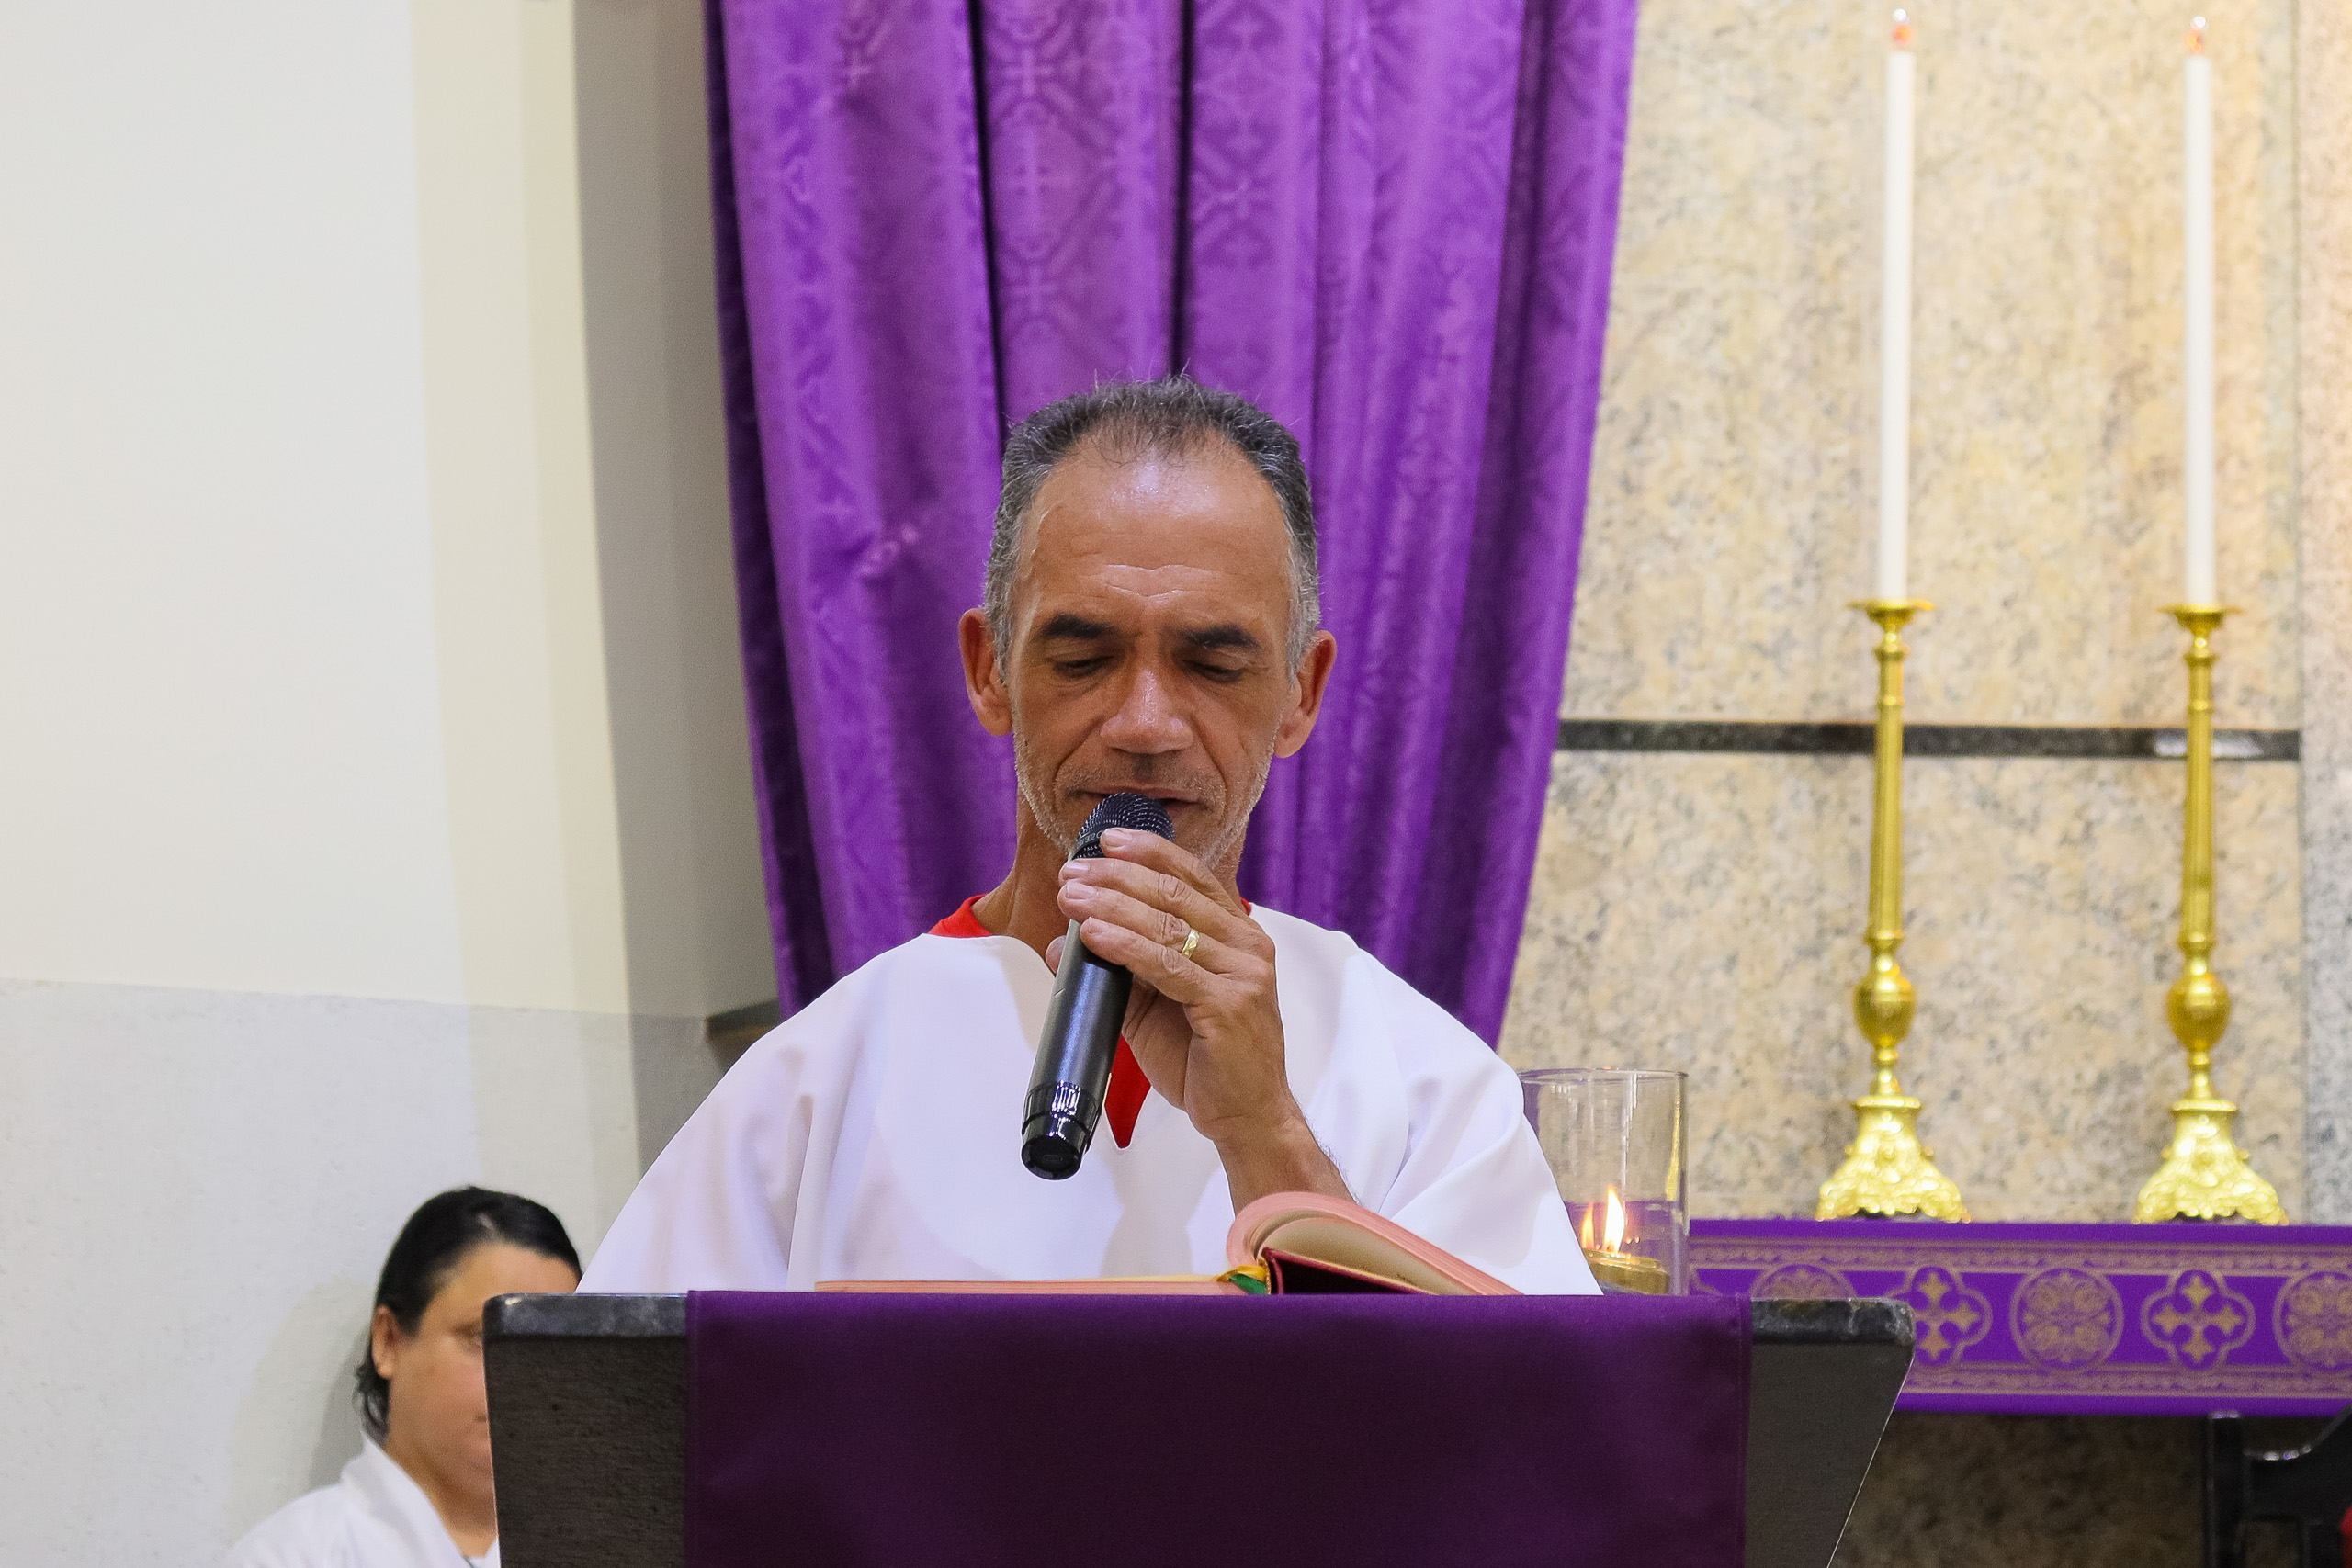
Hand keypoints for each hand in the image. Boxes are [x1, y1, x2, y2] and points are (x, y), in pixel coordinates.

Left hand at [1053, 830, 1348, 1206]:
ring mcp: (1244, 973)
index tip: (1105, 841)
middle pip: (1176, 895)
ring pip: (1170, 925)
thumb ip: (1115, 972)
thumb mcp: (1153, 1009)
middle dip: (1117, 878)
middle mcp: (1248, 945)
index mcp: (1238, 936)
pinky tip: (1095, 935)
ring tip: (1071, 898)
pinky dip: (1127, 946)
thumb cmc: (1204, 1061)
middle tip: (1072, 873)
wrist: (1246, 1117)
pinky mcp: (1229, 1005)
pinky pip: (1170, 966)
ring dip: (1113, 906)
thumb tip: (1059, 944)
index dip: (1149, 853)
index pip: (1192, 878)